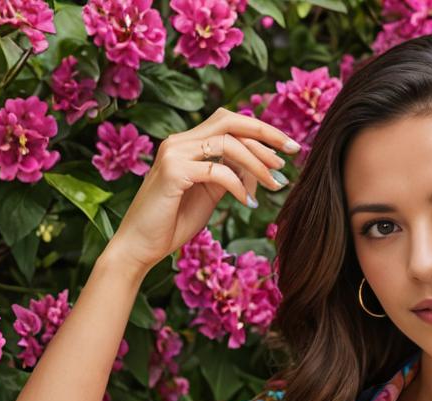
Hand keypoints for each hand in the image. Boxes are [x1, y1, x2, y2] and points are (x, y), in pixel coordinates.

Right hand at [101, 107, 298, 275]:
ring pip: (227, 143)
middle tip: (293, 152)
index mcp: (187, 144)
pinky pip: (217, 170)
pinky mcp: (172, 173)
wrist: (138, 247)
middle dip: (266, 133)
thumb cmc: (171, 224)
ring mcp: (174, 154)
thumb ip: (229, 178)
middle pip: (230, 121)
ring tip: (276, 184)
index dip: (261, 131)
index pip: (229, 123)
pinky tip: (248, 202)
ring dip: (258, 163)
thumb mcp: (209, 197)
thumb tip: (260, 168)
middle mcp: (179, 142)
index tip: (288, 148)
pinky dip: (238, 185)